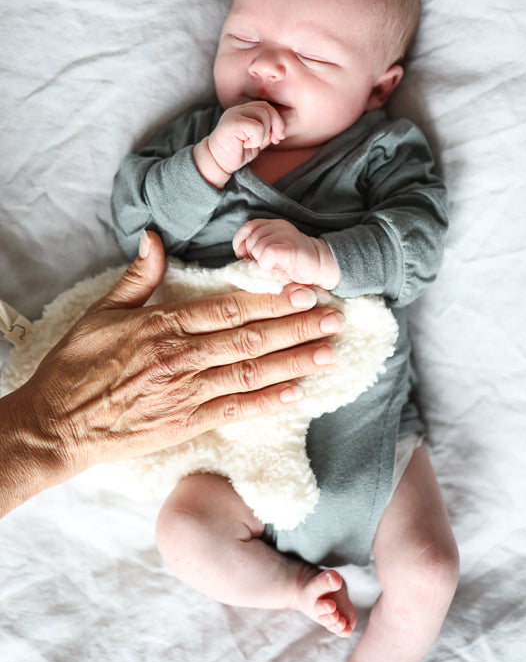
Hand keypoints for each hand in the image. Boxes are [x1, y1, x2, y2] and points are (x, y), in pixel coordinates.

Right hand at [0, 231, 343, 516]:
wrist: (55, 424)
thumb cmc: (75, 366)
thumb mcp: (101, 312)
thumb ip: (137, 277)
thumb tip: (154, 237)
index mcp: (161, 325)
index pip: (228, 309)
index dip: (270, 300)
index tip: (303, 292)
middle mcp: (180, 358)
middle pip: (250, 339)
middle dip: (296, 328)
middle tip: (333, 319)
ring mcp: (185, 393)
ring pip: (249, 373)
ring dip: (293, 363)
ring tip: (327, 354)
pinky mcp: (184, 424)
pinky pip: (233, 410)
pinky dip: (266, 402)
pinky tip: (295, 394)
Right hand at [193, 102, 284, 187]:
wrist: (217, 162)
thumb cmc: (237, 152)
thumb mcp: (257, 141)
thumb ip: (268, 132)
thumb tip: (280, 131)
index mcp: (244, 111)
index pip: (266, 107)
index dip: (277, 121)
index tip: (277, 138)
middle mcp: (239, 109)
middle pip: (266, 108)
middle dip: (276, 126)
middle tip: (273, 141)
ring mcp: (234, 114)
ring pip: (263, 116)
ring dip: (264, 134)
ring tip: (253, 143)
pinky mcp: (232, 123)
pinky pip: (256, 127)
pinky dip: (256, 140)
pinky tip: (245, 145)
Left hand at [233, 219, 339, 289]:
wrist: (321, 268)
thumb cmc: (293, 265)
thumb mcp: (271, 253)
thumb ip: (255, 250)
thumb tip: (240, 255)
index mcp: (272, 225)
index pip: (248, 227)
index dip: (242, 243)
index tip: (247, 256)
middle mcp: (278, 226)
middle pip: (251, 239)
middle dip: (254, 256)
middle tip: (268, 265)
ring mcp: (286, 235)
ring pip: (257, 247)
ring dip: (262, 261)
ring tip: (275, 267)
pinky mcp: (291, 247)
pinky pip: (267, 253)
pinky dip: (267, 264)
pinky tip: (276, 269)